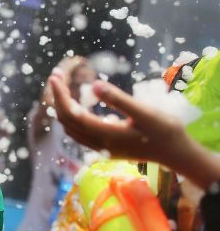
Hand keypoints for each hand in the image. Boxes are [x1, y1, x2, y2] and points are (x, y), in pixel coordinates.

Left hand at [49, 76, 192, 170]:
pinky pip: (80, 133)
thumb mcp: (144, 112)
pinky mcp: (106, 148)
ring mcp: (101, 148)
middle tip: (56, 76)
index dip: (60, 95)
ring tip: (62, 88)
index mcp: (106, 134)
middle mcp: (99, 144)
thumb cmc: (164, 131)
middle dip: (58, 99)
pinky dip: (72, 118)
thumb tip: (93, 85)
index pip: (73, 114)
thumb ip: (118, 99)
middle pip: (67, 121)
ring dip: (63, 108)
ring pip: (71, 129)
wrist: (177, 154)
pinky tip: (78, 104)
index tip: (54, 77)